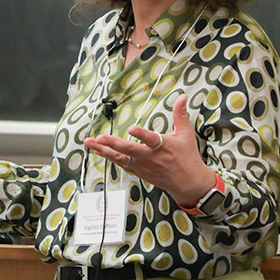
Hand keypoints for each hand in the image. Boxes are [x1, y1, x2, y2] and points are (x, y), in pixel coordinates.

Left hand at [82, 93, 214, 205]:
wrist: (188, 183)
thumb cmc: (187, 157)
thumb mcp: (186, 134)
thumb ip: (180, 114)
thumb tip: (182, 96)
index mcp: (163, 147)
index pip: (151, 139)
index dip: (141, 134)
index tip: (132, 128)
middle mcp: (151, 158)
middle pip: (129, 150)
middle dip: (113, 144)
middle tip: (99, 138)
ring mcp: (143, 166)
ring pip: (120, 159)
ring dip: (104, 151)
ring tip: (90, 143)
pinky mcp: (138, 172)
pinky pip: (121, 164)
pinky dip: (109, 158)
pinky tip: (98, 151)